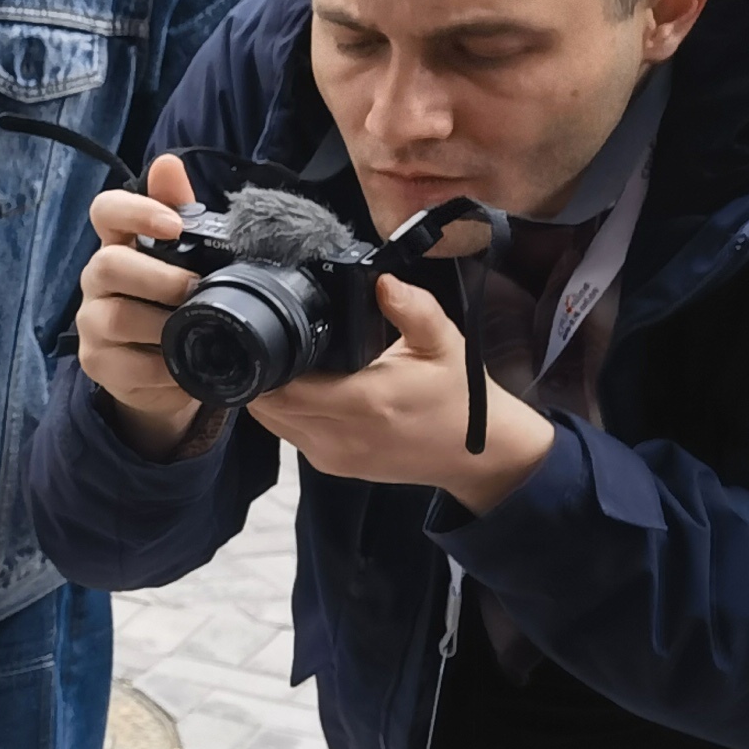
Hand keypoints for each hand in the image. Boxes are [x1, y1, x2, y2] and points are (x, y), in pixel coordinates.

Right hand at [74, 155, 208, 454]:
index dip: (135, 211)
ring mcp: (91, 321)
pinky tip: (184, 365)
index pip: (106, 211)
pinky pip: (124, 364)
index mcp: (120, 244)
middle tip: (195, 289)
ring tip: (195, 329)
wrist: (165, 370)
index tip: (174, 225)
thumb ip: (180, 209)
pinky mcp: (97, 362)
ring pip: (113, 316)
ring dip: (160, 323)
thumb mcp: (188, 258)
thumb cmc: (175, 303)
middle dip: (158, 278)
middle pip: (107, 265)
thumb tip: (168, 163)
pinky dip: (161, 366)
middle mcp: (97, 279)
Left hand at [246, 275, 557, 509]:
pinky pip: (291, 436)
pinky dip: (289, 413)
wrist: (480, 454)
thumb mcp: (442, 342)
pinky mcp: (333, 467)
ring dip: (275, 395)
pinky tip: (309, 392)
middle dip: (268, 375)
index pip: (284, 388)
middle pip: (269, 406)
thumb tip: (381, 282)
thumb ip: (412, 308)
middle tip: (284, 345)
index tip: (276, 335)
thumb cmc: (460, 395)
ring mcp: (334, 457)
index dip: (271, 362)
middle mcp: (342, 435)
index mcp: (365, 401)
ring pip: (274, 423)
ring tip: (296, 366)